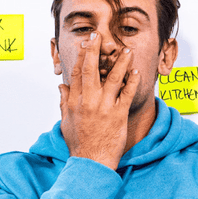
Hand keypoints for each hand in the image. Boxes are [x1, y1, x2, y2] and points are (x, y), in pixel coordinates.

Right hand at [58, 32, 140, 169]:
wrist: (91, 162)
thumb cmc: (79, 144)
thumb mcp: (65, 122)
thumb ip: (63, 102)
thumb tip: (61, 87)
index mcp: (74, 102)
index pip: (77, 73)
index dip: (82, 56)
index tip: (86, 43)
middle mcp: (88, 101)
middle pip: (91, 69)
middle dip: (95, 50)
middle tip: (99, 36)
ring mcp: (104, 107)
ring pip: (113, 78)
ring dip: (120, 62)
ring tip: (126, 50)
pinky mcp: (118, 114)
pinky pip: (127, 93)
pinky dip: (132, 81)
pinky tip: (136, 71)